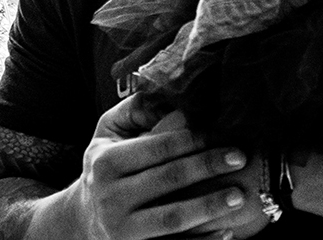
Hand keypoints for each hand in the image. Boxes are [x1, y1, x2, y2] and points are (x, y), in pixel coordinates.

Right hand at [70, 94, 252, 238]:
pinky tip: (226, 231)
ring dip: (208, 207)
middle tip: (240, 157)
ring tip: (238, 196)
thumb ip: (137, 109)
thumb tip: (176, 96)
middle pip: (168, 180)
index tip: (221, 131)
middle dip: (207, 167)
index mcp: (106, 162)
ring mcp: (122, 230)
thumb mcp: (109, 131)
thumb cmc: (106, 164)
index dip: (191, 139)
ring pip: (172, 219)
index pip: (156, 147)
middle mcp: (111, 197)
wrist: (82, 217)